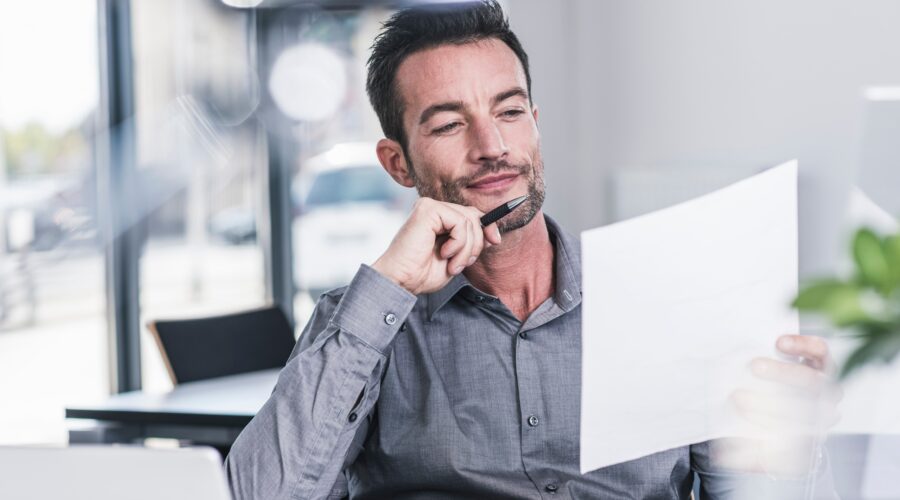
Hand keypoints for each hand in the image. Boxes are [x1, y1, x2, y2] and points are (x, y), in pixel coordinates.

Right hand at [371, 197, 501, 294]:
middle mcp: (433, 208)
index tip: (495, 241)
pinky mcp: (427, 209)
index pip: (472, 214)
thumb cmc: (422, 273)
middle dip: (476, 243)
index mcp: (438, 219)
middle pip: (473, 215)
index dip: (487, 226)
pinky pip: (460, 222)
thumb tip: (492, 233)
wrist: (401, 281)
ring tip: (451, 264)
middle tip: (462, 264)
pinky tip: (444, 253)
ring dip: (466, 249)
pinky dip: (459, 243)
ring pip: (469, 221)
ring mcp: (429, 206)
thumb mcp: (456, 257)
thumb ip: (470, 242)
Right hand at [716, 334, 841, 476]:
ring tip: (755, 366)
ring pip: (813, 381)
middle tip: (738, 397)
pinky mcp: (822, 359)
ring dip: (784, 374)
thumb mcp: (760, 444)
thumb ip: (747, 453)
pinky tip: (779, 343)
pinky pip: (819, 352)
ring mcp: (826, 384)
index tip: (739, 418)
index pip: (794, 435)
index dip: (767, 427)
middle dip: (769, 405)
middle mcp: (823, 410)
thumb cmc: (771, 419)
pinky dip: (802, 347)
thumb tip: (724, 457)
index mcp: (809, 434)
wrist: (786, 391)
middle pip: (804, 410)